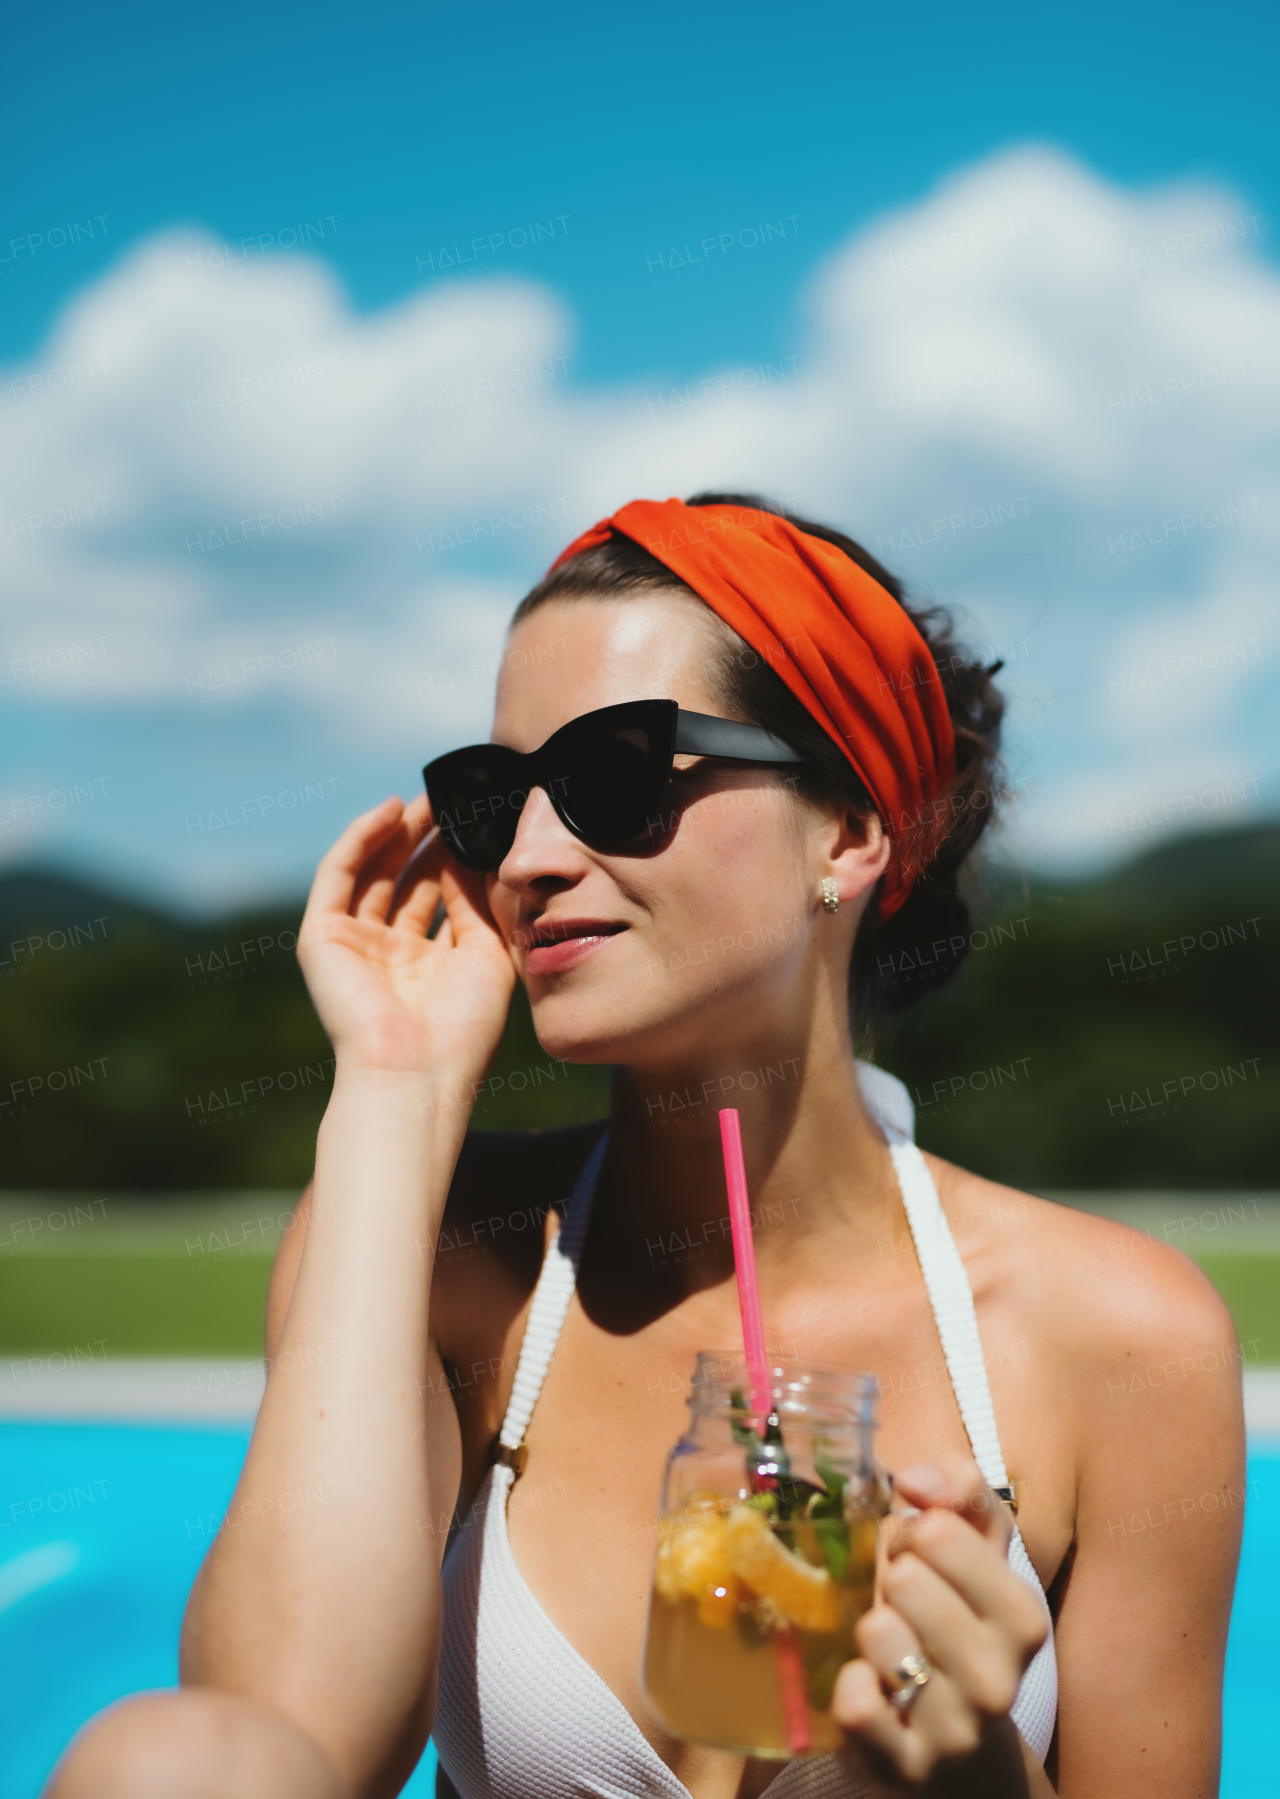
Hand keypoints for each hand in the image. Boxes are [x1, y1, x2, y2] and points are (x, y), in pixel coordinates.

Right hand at [297, 794, 515, 1084]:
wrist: (417, 1073)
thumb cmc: (462, 1030)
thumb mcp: (488, 955)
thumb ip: (480, 903)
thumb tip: (481, 851)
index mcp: (428, 965)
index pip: (440, 895)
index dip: (457, 855)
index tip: (481, 818)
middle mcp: (389, 954)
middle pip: (406, 879)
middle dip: (428, 837)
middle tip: (453, 798)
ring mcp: (354, 945)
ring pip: (372, 872)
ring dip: (397, 832)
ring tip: (427, 797)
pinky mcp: (322, 939)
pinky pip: (337, 876)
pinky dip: (361, 839)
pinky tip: (390, 811)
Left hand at [831, 1453, 1047, 1788]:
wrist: (960, 1745)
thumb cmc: (959, 1625)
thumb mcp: (976, 1552)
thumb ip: (960, 1492)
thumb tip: (915, 1479)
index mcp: (1021, 1616)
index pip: (941, 1530)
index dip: (911, 1532)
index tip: (917, 1556)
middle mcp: (998, 1677)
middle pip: (906, 1578)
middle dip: (889, 1577)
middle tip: (899, 1602)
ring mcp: (955, 1729)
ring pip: (879, 1634)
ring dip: (869, 1628)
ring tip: (887, 1646)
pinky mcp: (906, 1766)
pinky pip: (856, 1703)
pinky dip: (850, 1685)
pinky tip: (870, 1686)